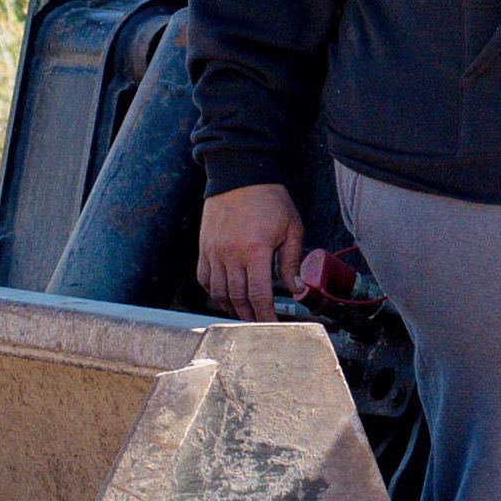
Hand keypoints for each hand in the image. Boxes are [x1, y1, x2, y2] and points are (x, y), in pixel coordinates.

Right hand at [197, 183, 304, 321]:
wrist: (240, 174)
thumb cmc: (268, 199)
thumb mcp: (291, 228)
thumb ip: (291, 261)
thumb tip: (297, 288)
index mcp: (255, 251)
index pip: (259, 295)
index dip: (265, 316)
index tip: (271, 325)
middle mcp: (231, 255)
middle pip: (238, 298)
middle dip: (249, 317)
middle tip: (259, 325)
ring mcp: (214, 252)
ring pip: (219, 292)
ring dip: (231, 308)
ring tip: (243, 315)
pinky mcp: (204, 247)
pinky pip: (204, 278)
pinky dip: (213, 292)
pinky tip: (223, 297)